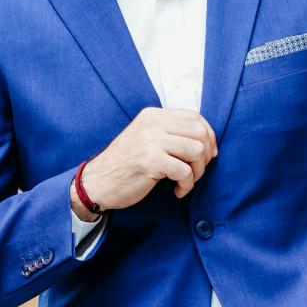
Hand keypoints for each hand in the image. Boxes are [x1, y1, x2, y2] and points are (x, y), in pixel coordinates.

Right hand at [72, 108, 217, 217]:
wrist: (98, 181)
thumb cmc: (125, 163)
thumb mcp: (146, 137)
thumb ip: (169, 132)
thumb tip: (208, 141)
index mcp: (153, 115)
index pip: (195, 117)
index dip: (208, 136)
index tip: (208, 153)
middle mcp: (153, 124)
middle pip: (200, 132)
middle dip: (206, 155)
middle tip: (197, 171)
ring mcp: (151, 141)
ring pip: (197, 150)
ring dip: (198, 171)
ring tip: (186, 181)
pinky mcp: (151, 161)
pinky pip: (185, 171)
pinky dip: (187, 185)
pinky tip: (177, 191)